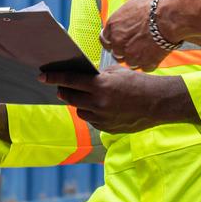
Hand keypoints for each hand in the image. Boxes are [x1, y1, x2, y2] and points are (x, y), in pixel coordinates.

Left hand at [40, 68, 196, 134]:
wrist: (158, 103)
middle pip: (70, 98)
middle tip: (62, 87)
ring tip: (89, 97)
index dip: (53, 77)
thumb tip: (80, 77)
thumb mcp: (116, 73)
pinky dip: (92, 113)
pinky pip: (92, 120)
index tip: (42, 76)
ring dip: (79, 104)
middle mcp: (98, 103)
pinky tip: (101, 107)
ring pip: (80, 111)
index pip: (69, 80)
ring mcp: (102, 118)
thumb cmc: (138, 83)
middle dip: (64, 91)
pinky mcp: (107, 129)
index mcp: (100, 86)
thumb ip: (97, 76)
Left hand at [99, 0, 173, 70]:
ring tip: (146, 47)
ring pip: (129, 62)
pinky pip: (143, 67)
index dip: (113, 38)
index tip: (122, 37)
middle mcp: (118, 43)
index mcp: (112, 27)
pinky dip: (148, 62)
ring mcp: (131, 55)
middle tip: (136, 42)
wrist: (171, 16)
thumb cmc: (154, 4)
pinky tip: (154, 53)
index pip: (105, 39)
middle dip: (124, 48)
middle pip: (116, 52)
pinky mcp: (145, 63)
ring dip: (135, 57)